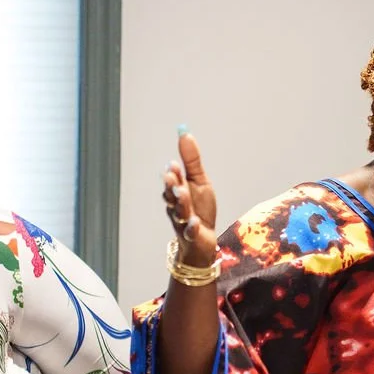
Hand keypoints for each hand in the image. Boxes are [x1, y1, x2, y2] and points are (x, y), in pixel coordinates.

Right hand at [163, 131, 217, 268]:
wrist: (202, 240)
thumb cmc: (200, 209)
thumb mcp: (199, 181)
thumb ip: (191, 160)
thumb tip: (184, 133)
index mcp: (177, 192)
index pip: (173, 181)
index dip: (173, 174)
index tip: (173, 164)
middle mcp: (177, 206)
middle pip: (172, 195)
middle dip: (171, 185)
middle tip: (172, 175)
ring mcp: (183, 222)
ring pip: (179, 212)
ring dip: (180, 202)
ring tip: (182, 193)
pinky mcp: (191, 237)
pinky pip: (190, 233)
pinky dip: (191, 228)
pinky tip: (194, 222)